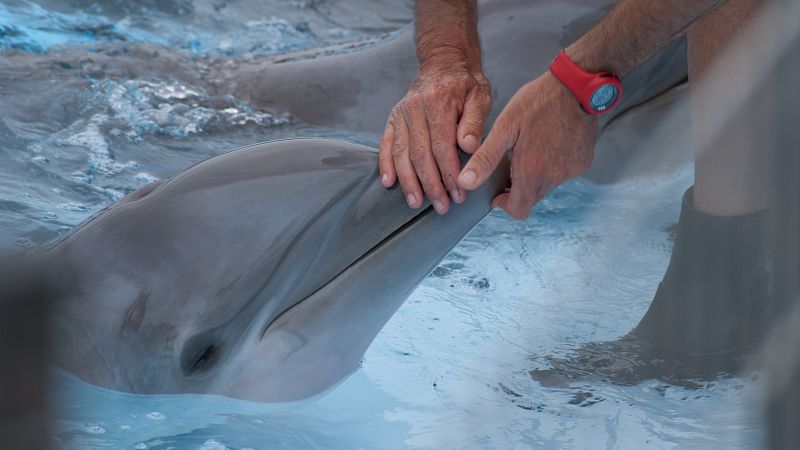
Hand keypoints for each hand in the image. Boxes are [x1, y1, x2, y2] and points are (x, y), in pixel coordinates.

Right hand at [379, 64, 490, 213]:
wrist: (444, 62)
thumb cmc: (466, 83)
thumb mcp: (480, 96)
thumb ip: (475, 122)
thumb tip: (469, 146)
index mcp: (439, 103)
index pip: (442, 146)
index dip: (449, 173)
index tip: (458, 193)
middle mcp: (415, 108)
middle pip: (420, 154)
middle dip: (431, 184)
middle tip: (442, 206)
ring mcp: (401, 113)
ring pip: (401, 153)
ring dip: (409, 181)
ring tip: (417, 203)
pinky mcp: (393, 117)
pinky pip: (386, 143)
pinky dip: (385, 164)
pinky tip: (388, 182)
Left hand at [457, 72, 597, 219]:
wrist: (577, 85)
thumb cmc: (538, 102)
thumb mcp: (505, 127)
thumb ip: (485, 158)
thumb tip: (465, 182)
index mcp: (532, 172)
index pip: (518, 210)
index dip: (504, 204)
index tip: (497, 192)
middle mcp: (554, 177)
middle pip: (532, 199)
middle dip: (518, 189)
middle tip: (510, 164)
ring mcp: (571, 170)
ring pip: (547, 185)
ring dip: (536, 175)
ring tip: (529, 148)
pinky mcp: (583, 161)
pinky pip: (563, 172)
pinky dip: (553, 165)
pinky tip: (549, 142)